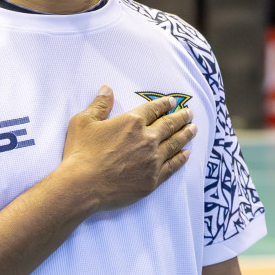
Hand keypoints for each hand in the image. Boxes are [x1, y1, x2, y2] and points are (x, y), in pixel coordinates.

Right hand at [57, 86, 196, 211]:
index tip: (174, 102)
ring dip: (186, 135)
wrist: (82, 185)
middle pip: (169, 125)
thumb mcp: (83, 122)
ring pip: (175, 144)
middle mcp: (147, 138)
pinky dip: (181, 158)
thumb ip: (99, 105)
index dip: (165, 104)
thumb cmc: (80, 153)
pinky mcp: (153, 179)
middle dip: (181, 117)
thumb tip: (106, 88)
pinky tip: (186, 154)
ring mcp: (152, 160)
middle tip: (190, 113)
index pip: (154, 109)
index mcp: (132, 122)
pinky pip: (172, 166)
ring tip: (194, 129)